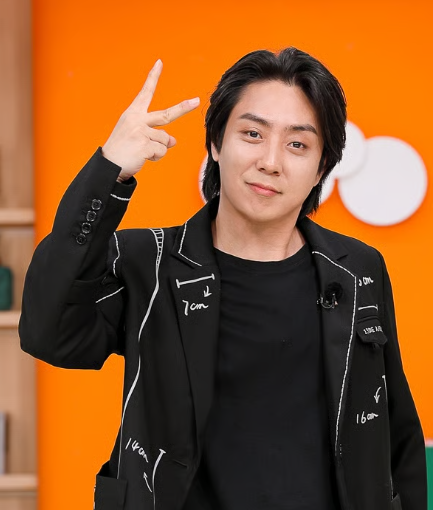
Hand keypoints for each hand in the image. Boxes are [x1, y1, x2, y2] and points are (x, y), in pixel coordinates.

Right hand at [102, 59, 199, 181]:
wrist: (109, 165)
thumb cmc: (121, 150)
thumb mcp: (136, 137)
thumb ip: (155, 134)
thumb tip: (173, 140)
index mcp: (133, 114)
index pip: (145, 93)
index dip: (153, 77)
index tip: (159, 63)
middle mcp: (137, 119)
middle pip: (167, 114)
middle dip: (183, 108)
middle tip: (196, 101)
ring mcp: (141, 132)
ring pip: (165, 140)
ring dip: (158, 150)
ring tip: (142, 152)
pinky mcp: (144, 145)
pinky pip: (162, 152)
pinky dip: (155, 157)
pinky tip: (142, 158)